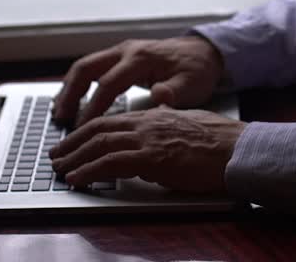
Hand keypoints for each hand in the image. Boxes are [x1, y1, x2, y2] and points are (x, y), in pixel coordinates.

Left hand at [48, 108, 245, 194]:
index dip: (88, 130)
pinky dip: (89, 171)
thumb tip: (158, 141)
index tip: (74, 141)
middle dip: (74, 142)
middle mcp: (148, 122)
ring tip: (59, 169)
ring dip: (75, 157)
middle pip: (99, 128)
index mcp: (156, 116)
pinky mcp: (152, 158)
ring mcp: (149, 139)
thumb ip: (168, 129)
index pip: (113, 120)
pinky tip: (77, 179)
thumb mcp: (189, 127)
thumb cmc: (222, 143)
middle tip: (56, 154)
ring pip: (100, 144)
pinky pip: (111, 163)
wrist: (239, 149)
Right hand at [52, 36, 225, 125]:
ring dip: (70, 89)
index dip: (93, 106)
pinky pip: (92, 69)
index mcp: (141, 58)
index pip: (109, 83)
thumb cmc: (197, 69)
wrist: (204, 51)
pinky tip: (71, 102)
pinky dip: (78, 85)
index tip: (82, 127)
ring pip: (85, 67)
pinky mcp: (120, 58)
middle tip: (60, 118)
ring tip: (59, 113)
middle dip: (70, 94)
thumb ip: (175, 92)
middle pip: (86, 68)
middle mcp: (126, 51)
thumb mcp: (192, 83)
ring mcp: (121, 52)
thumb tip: (161, 96)